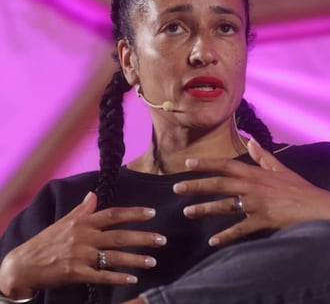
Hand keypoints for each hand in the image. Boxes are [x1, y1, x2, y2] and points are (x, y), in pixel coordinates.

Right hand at [0, 192, 166, 298]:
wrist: (23, 263)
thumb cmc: (47, 240)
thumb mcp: (64, 220)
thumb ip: (82, 208)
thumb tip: (94, 194)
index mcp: (83, 221)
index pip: (113, 214)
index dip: (134, 213)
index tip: (152, 213)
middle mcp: (84, 236)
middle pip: (119, 236)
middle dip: (143, 238)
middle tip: (162, 239)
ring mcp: (80, 256)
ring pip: (114, 257)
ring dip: (135, 259)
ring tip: (153, 260)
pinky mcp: (76, 273)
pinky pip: (101, 276)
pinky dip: (118, 277)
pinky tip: (133, 278)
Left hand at [173, 139, 329, 245]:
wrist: (319, 206)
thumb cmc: (299, 188)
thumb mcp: (281, 168)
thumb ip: (263, 156)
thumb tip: (251, 141)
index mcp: (255, 173)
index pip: (226, 165)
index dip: (206, 164)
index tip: (188, 163)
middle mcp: (252, 186)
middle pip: (219, 184)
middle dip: (197, 185)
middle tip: (177, 188)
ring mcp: (256, 203)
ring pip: (225, 205)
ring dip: (205, 208)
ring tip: (187, 211)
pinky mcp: (263, 220)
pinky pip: (241, 229)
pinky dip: (226, 236)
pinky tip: (212, 241)